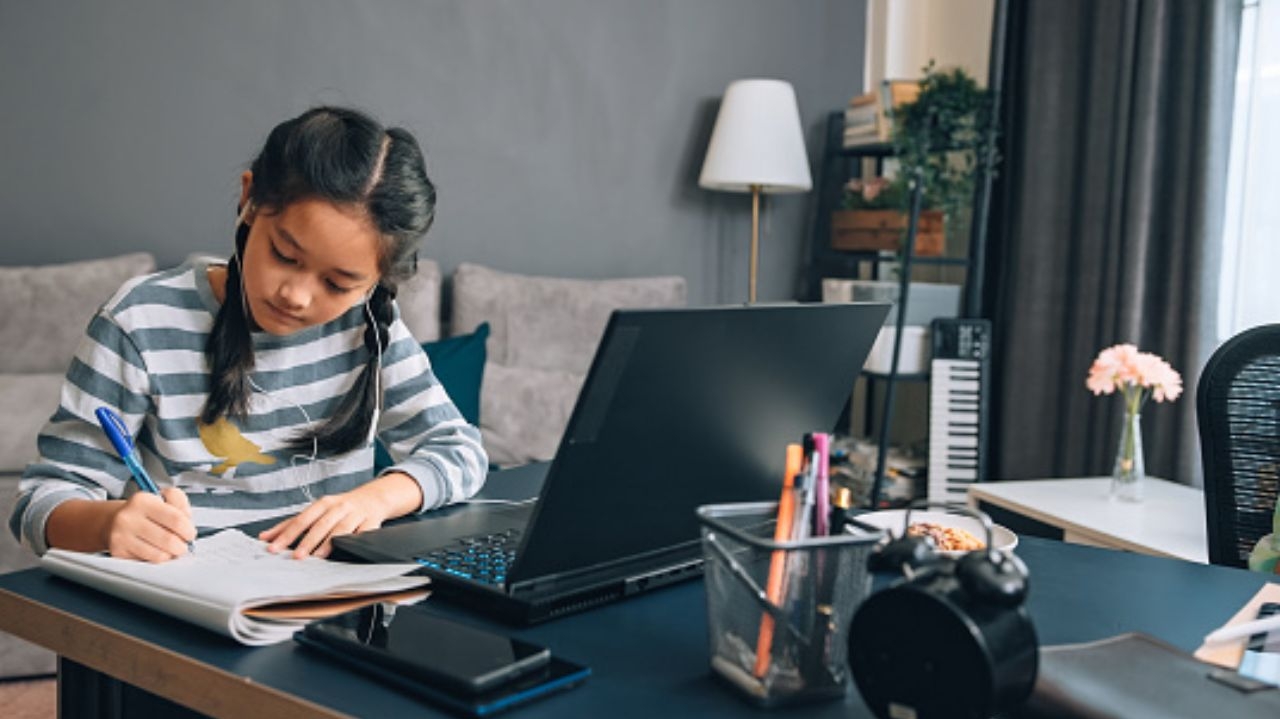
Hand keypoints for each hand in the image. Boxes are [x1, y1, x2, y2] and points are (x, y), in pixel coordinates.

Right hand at [104, 488, 196, 562]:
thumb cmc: (145, 511)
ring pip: (159, 555)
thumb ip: (181, 504)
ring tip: (170, 549)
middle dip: (182, 546)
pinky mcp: (118, 552)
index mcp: (142, 500)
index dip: (188, 530)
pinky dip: (157, 559)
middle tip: (182, 545)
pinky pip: (147, 562)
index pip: (176, 520)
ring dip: (171, 555)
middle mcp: (128, 518)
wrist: (113, 521)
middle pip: (169, 540)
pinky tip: (156, 551)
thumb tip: (188, 525)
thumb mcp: (164, 497)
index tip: (190, 534)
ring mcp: (121, 536)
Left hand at [258, 485, 393, 558]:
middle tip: (296, 556)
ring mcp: (355, 514)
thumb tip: (264, 537)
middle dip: (308, 541)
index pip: (301, 520)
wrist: (373, 497)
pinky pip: (363, 532)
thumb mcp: (316, 511)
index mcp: (322, 504)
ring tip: (318, 556)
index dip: (287, 534)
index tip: (274, 548)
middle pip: (320, 524)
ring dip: (329, 543)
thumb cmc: (340, 507)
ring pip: (341, 528)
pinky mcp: (371, 521)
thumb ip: (291, 524)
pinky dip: (356, 540)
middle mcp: (338, 507)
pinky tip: (349, 549)